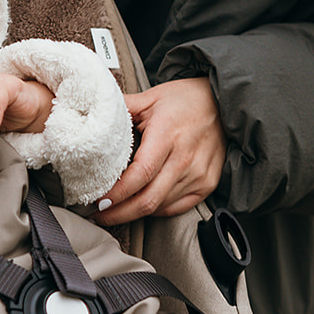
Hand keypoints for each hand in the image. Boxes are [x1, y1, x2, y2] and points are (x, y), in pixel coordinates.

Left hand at [94, 78, 225, 224]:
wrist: (224, 104)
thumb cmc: (186, 100)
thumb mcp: (150, 98)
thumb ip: (120, 108)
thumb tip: (90, 114)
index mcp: (167, 136)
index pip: (139, 175)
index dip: (117, 193)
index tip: (97, 200)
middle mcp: (185, 159)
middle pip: (147, 200)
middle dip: (119, 213)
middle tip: (98, 214)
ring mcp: (198, 175)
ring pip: (159, 207)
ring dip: (134, 213)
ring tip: (114, 210)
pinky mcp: (207, 184)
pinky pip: (176, 207)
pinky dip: (155, 210)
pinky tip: (141, 205)